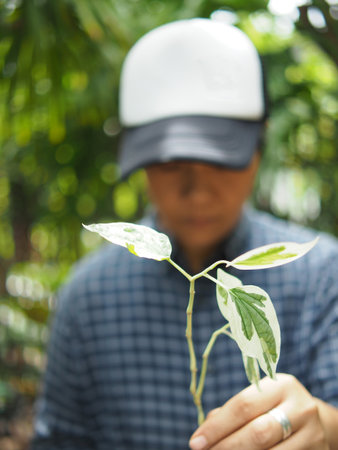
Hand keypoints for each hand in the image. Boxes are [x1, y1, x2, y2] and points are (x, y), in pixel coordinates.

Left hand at [189, 374, 329, 448]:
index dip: (217, 426)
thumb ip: (231, 412)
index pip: (243, 405)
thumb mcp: (258, 399)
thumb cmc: (274, 408)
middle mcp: (300, 407)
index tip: (196, 441)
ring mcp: (312, 434)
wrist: (315, 422)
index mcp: (281, 385)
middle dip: (227, 446)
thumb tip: (204, 430)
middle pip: (258, 432)